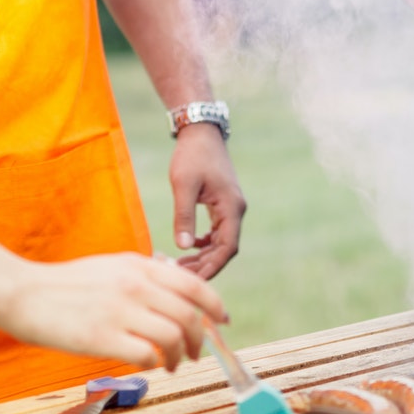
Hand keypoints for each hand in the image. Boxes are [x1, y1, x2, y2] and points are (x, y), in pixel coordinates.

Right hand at [0, 253, 228, 370]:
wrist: (24, 292)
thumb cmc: (67, 284)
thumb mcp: (111, 266)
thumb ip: (144, 277)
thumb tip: (176, 297)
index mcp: (139, 266)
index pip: (194, 285)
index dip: (215, 306)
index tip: (222, 322)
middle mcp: (134, 285)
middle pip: (189, 316)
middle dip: (199, 340)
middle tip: (194, 355)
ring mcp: (118, 311)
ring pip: (173, 337)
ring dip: (178, 357)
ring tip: (170, 365)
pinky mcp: (101, 337)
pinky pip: (146, 355)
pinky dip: (153, 364)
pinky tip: (145, 365)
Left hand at [167, 123, 244, 278]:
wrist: (201, 132)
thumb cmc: (192, 155)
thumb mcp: (183, 185)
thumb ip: (184, 216)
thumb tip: (183, 247)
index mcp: (231, 207)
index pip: (228, 248)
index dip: (213, 267)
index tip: (193, 281)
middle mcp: (236, 210)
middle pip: (225, 249)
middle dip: (204, 266)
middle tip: (178, 276)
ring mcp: (230, 208)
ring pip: (220, 242)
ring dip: (203, 257)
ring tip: (179, 266)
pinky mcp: (222, 204)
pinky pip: (217, 232)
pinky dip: (204, 245)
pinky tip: (188, 248)